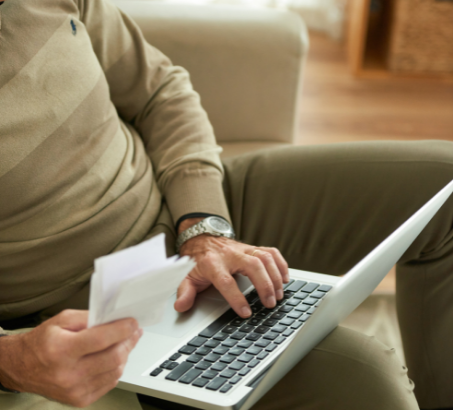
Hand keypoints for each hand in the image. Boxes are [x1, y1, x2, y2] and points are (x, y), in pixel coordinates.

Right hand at [0, 310, 141, 407]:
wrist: (22, 367)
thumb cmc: (42, 342)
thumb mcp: (62, 320)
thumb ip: (89, 317)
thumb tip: (114, 318)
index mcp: (61, 350)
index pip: (101, 340)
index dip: (122, 329)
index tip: (132, 322)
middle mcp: (68, 373)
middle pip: (113, 358)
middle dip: (129, 341)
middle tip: (134, 331)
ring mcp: (75, 390)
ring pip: (115, 371)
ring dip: (125, 355)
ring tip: (126, 342)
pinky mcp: (80, 399)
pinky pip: (110, 383)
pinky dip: (116, 368)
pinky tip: (114, 358)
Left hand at [175, 226, 288, 317]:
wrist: (202, 238)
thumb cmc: (197, 260)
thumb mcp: (186, 276)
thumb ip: (184, 292)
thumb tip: (181, 307)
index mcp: (213, 263)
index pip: (226, 281)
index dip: (237, 298)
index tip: (246, 312)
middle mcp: (231, 254)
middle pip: (253, 266)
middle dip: (264, 285)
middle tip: (270, 303)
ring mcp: (244, 249)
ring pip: (264, 258)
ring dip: (275, 276)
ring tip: (278, 294)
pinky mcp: (252, 247)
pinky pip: (271, 252)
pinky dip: (281, 264)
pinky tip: (285, 278)